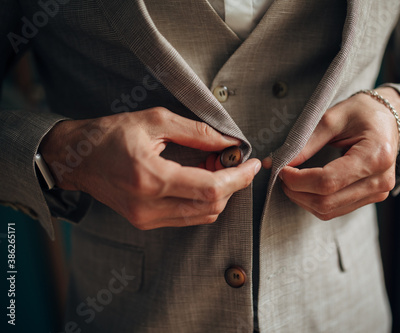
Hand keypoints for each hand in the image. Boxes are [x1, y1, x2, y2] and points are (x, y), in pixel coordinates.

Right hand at [39, 107, 260, 228]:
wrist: (76, 159)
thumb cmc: (110, 134)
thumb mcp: (155, 121)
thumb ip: (197, 132)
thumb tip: (228, 143)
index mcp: (151, 178)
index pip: (211, 188)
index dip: (239, 178)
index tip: (254, 165)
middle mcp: (149, 206)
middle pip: (211, 206)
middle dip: (232, 184)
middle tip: (231, 160)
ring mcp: (146, 218)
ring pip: (202, 216)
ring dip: (219, 193)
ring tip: (215, 166)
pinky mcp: (145, 222)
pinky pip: (187, 217)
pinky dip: (202, 200)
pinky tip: (201, 179)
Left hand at [264, 87, 399, 219]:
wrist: (389, 118)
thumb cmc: (363, 113)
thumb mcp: (333, 118)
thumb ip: (306, 142)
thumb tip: (277, 162)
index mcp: (375, 156)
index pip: (327, 181)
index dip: (298, 180)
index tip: (281, 169)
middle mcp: (380, 180)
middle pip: (326, 201)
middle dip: (296, 191)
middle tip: (282, 175)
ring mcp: (378, 193)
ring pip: (328, 210)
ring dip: (302, 199)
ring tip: (292, 180)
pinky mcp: (372, 198)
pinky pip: (336, 210)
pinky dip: (314, 202)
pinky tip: (305, 187)